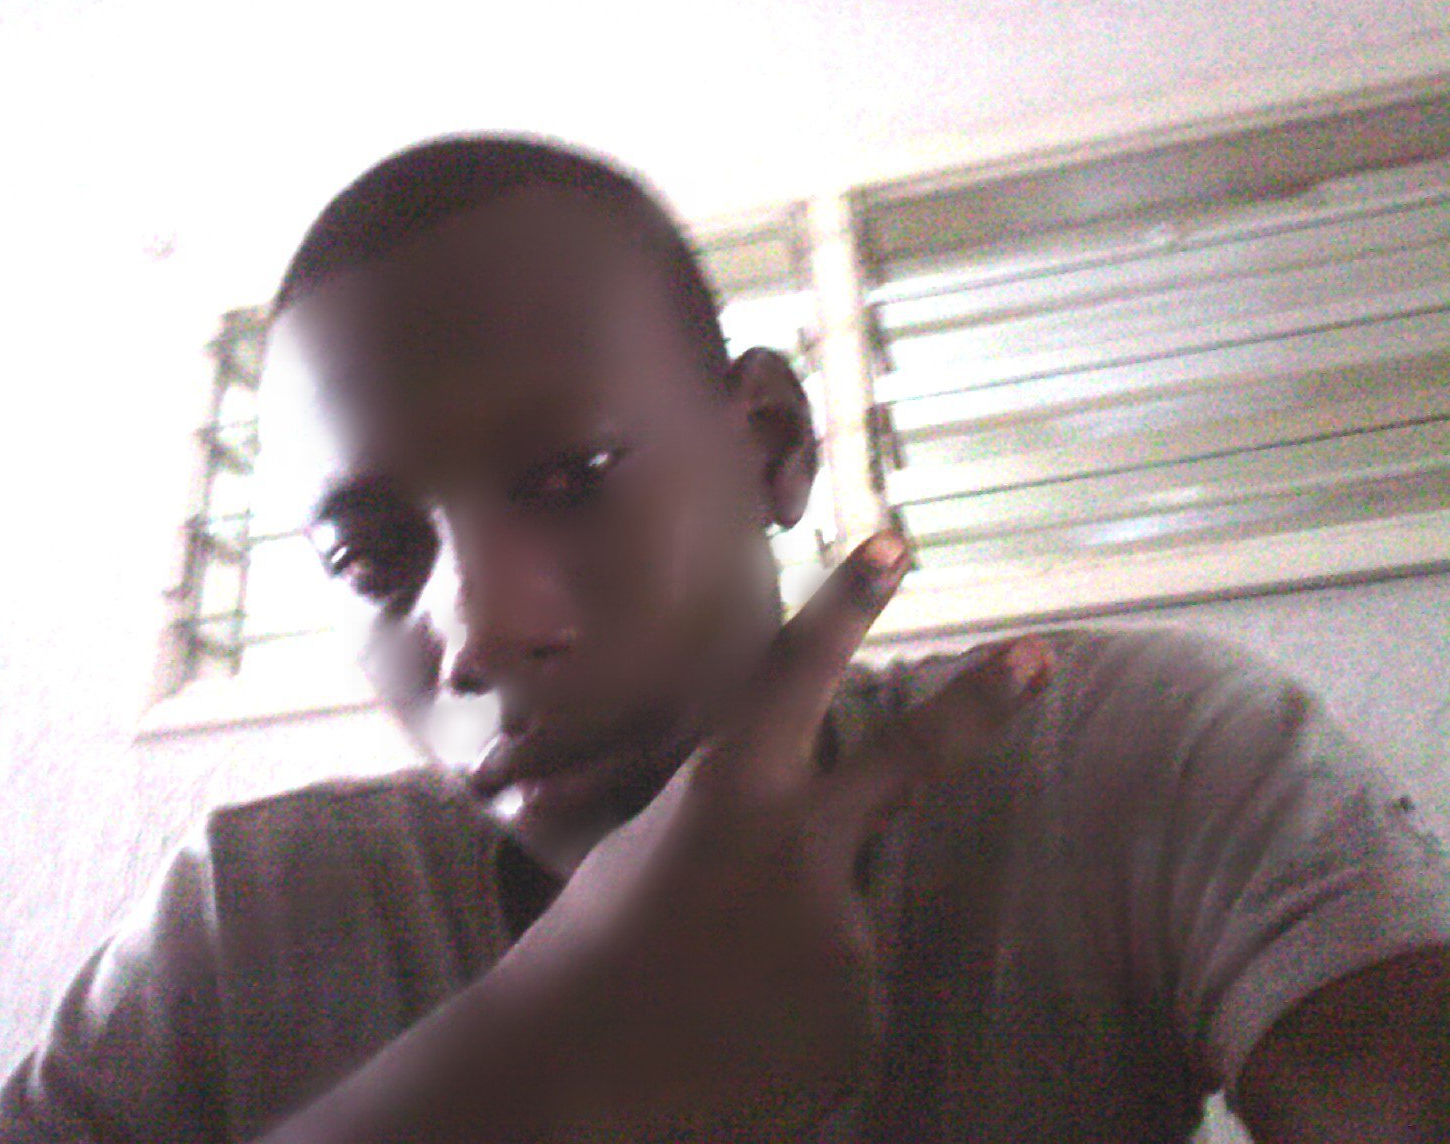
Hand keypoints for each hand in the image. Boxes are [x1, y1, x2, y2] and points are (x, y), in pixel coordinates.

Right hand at [492, 532, 1037, 1140]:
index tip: (896, 544)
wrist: (578, 1076)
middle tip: (1041, 657)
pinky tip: (748, 1038)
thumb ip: (728, 824)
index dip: (847, 604)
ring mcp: (841, 928)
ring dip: (797, 948)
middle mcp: (801, 845)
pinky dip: (804, 1013)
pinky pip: (845, 995)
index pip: (794, 674)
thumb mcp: (647, 853)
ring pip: (842, 919)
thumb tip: (777, 828)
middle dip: (979, 703)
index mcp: (728, 789)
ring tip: (721, 992)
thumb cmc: (591, 952)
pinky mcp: (860, 1011)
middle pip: (911, 759)